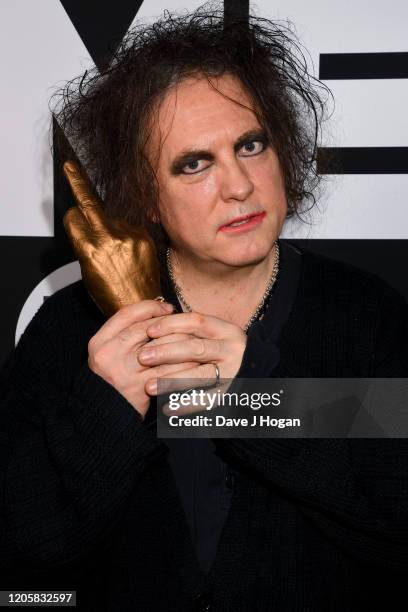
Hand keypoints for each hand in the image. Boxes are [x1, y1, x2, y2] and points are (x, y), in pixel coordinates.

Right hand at [63, 161, 160, 316]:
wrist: (141, 304)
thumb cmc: (112, 293)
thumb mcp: (88, 271)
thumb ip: (85, 244)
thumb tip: (86, 223)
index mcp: (90, 249)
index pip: (73, 216)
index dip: (73, 219)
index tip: (71, 206)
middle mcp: (110, 239)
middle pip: (89, 203)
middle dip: (77, 182)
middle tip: (71, 167)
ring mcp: (130, 237)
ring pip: (111, 219)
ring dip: (110, 228)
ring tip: (118, 254)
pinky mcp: (144, 237)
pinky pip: (129, 226)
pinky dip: (126, 234)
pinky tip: (129, 252)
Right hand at [87, 300, 197, 417]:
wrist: (104, 417)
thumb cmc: (110, 383)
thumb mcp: (108, 355)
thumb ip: (125, 337)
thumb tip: (155, 315)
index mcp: (99, 342)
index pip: (127, 314)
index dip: (150, 307)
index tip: (167, 307)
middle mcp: (108, 353)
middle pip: (145, 328)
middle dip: (170, 324)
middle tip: (187, 323)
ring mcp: (123, 370)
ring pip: (160, 347)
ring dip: (182, 342)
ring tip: (196, 339)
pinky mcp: (139, 387)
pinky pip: (168, 370)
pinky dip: (184, 364)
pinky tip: (196, 361)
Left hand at [138, 312, 246, 395]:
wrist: (254, 374)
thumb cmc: (220, 352)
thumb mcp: (211, 336)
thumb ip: (188, 332)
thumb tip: (149, 328)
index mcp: (225, 330)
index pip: (197, 321)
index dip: (171, 324)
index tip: (149, 330)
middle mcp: (232, 349)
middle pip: (196, 348)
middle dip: (166, 352)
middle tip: (142, 357)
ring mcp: (233, 372)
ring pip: (200, 375)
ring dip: (172, 380)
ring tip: (149, 387)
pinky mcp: (231, 394)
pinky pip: (207, 401)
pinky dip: (186, 405)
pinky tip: (167, 408)